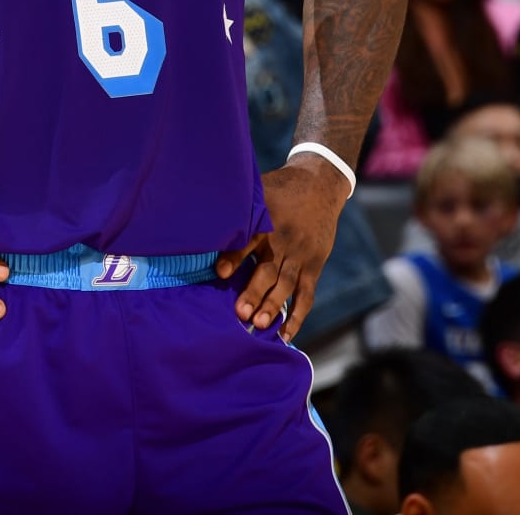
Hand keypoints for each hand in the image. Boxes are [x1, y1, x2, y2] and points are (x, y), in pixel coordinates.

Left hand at [213, 153, 347, 342]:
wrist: (320, 184)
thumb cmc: (279, 189)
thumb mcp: (259, 190)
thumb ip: (237, 207)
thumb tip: (200, 217)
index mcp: (267, 221)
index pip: (249, 240)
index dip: (234, 256)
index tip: (219, 272)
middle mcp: (284, 240)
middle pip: (269, 269)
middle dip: (254, 291)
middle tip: (240, 312)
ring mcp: (301, 255)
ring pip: (287, 285)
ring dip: (272, 306)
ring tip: (258, 325)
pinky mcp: (314, 266)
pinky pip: (306, 295)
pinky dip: (297, 316)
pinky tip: (285, 336)